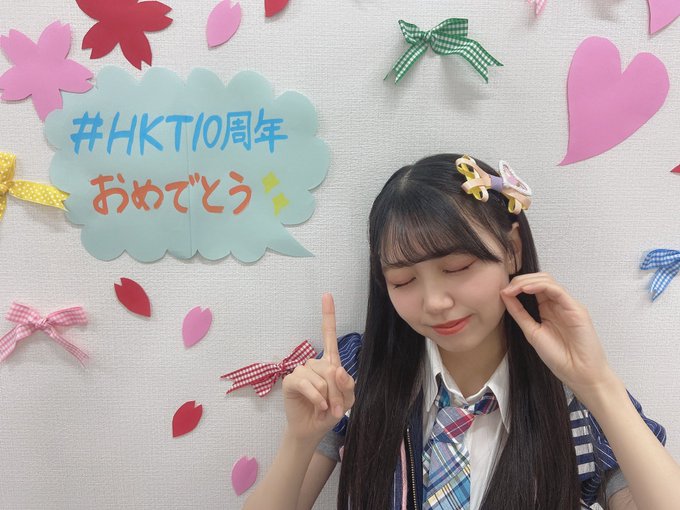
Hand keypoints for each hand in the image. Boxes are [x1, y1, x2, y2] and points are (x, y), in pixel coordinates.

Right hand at [281, 293, 355, 442]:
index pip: (329, 336)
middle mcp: (315, 363)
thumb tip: (337, 370)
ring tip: (326, 408)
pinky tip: (319, 406)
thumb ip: (347, 384)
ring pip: (320, 377)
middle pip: (331, 368)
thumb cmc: (331, 411)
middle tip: (337, 408)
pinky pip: (306, 383)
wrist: (313, 429)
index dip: (328, 315)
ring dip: (327, 396)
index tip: (327, 295)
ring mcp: (301, 371)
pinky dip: (316, 397)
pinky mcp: (291, 381)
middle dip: (338, 390)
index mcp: (330, 363)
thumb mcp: (348, 400)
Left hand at [500, 273, 615, 399]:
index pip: (533, 287)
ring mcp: (568, 305)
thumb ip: (519, 313)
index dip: (517, 285)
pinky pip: (557, 290)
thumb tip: (504, 296)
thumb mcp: (531, 331)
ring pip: (548, 280)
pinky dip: (541, 286)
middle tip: (506, 288)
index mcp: (548, 309)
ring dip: (528, 281)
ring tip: (514, 288)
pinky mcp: (576, 308)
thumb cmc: (558, 357)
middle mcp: (558, 304)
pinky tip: (526, 289)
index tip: (502, 291)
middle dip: (520, 280)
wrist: (579, 374)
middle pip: (540, 280)